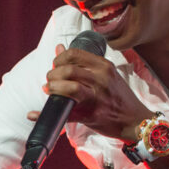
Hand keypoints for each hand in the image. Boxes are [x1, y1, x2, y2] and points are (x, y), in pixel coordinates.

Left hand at [31, 43, 150, 140]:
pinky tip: (34, 114)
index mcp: (103, 66)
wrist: (135, 120)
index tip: (56, 66)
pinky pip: (64, 113)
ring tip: (50, 91)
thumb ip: (83, 62)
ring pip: (68, 87)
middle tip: (50, 81)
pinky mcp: (90, 115)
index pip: (74, 54)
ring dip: (52, 88)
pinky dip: (45, 114)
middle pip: (68, 70)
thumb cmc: (118, 96)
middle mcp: (101, 79)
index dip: (59, 59)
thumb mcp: (105, 74)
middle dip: (53, 75)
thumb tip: (59, 47)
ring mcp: (96, 98)